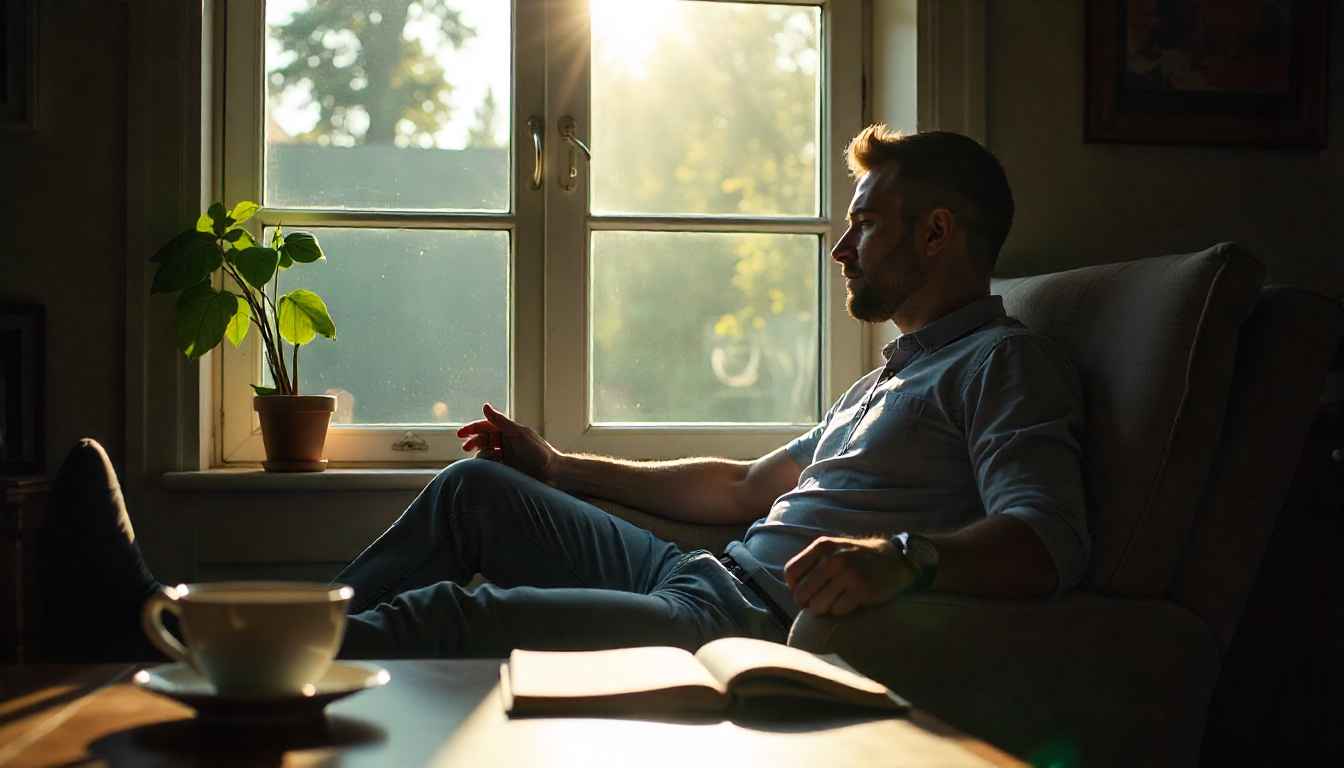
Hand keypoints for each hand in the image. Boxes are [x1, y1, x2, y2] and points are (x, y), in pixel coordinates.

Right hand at [456, 403, 559, 481]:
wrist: (552, 472)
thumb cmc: (538, 451)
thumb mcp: (518, 434)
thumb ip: (500, 421)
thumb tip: (485, 406)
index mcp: (508, 430)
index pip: (485, 426)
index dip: (472, 429)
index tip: (460, 434)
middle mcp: (506, 441)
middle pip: (483, 438)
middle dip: (473, 442)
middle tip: (466, 448)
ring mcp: (506, 455)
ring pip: (485, 452)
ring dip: (480, 454)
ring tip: (484, 459)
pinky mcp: (506, 468)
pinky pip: (490, 465)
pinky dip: (486, 465)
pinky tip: (489, 467)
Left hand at [784, 535, 916, 615]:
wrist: (894, 560)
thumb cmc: (858, 558)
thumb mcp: (834, 549)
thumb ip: (812, 562)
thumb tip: (793, 588)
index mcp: (823, 546)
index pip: (791, 572)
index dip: (794, 587)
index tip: (805, 591)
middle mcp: (834, 559)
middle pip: (802, 593)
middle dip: (807, 603)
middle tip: (819, 602)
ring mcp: (848, 574)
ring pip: (817, 606)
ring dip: (823, 609)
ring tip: (834, 602)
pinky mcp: (861, 590)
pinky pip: (837, 611)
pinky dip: (839, 611)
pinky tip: (848, 603)